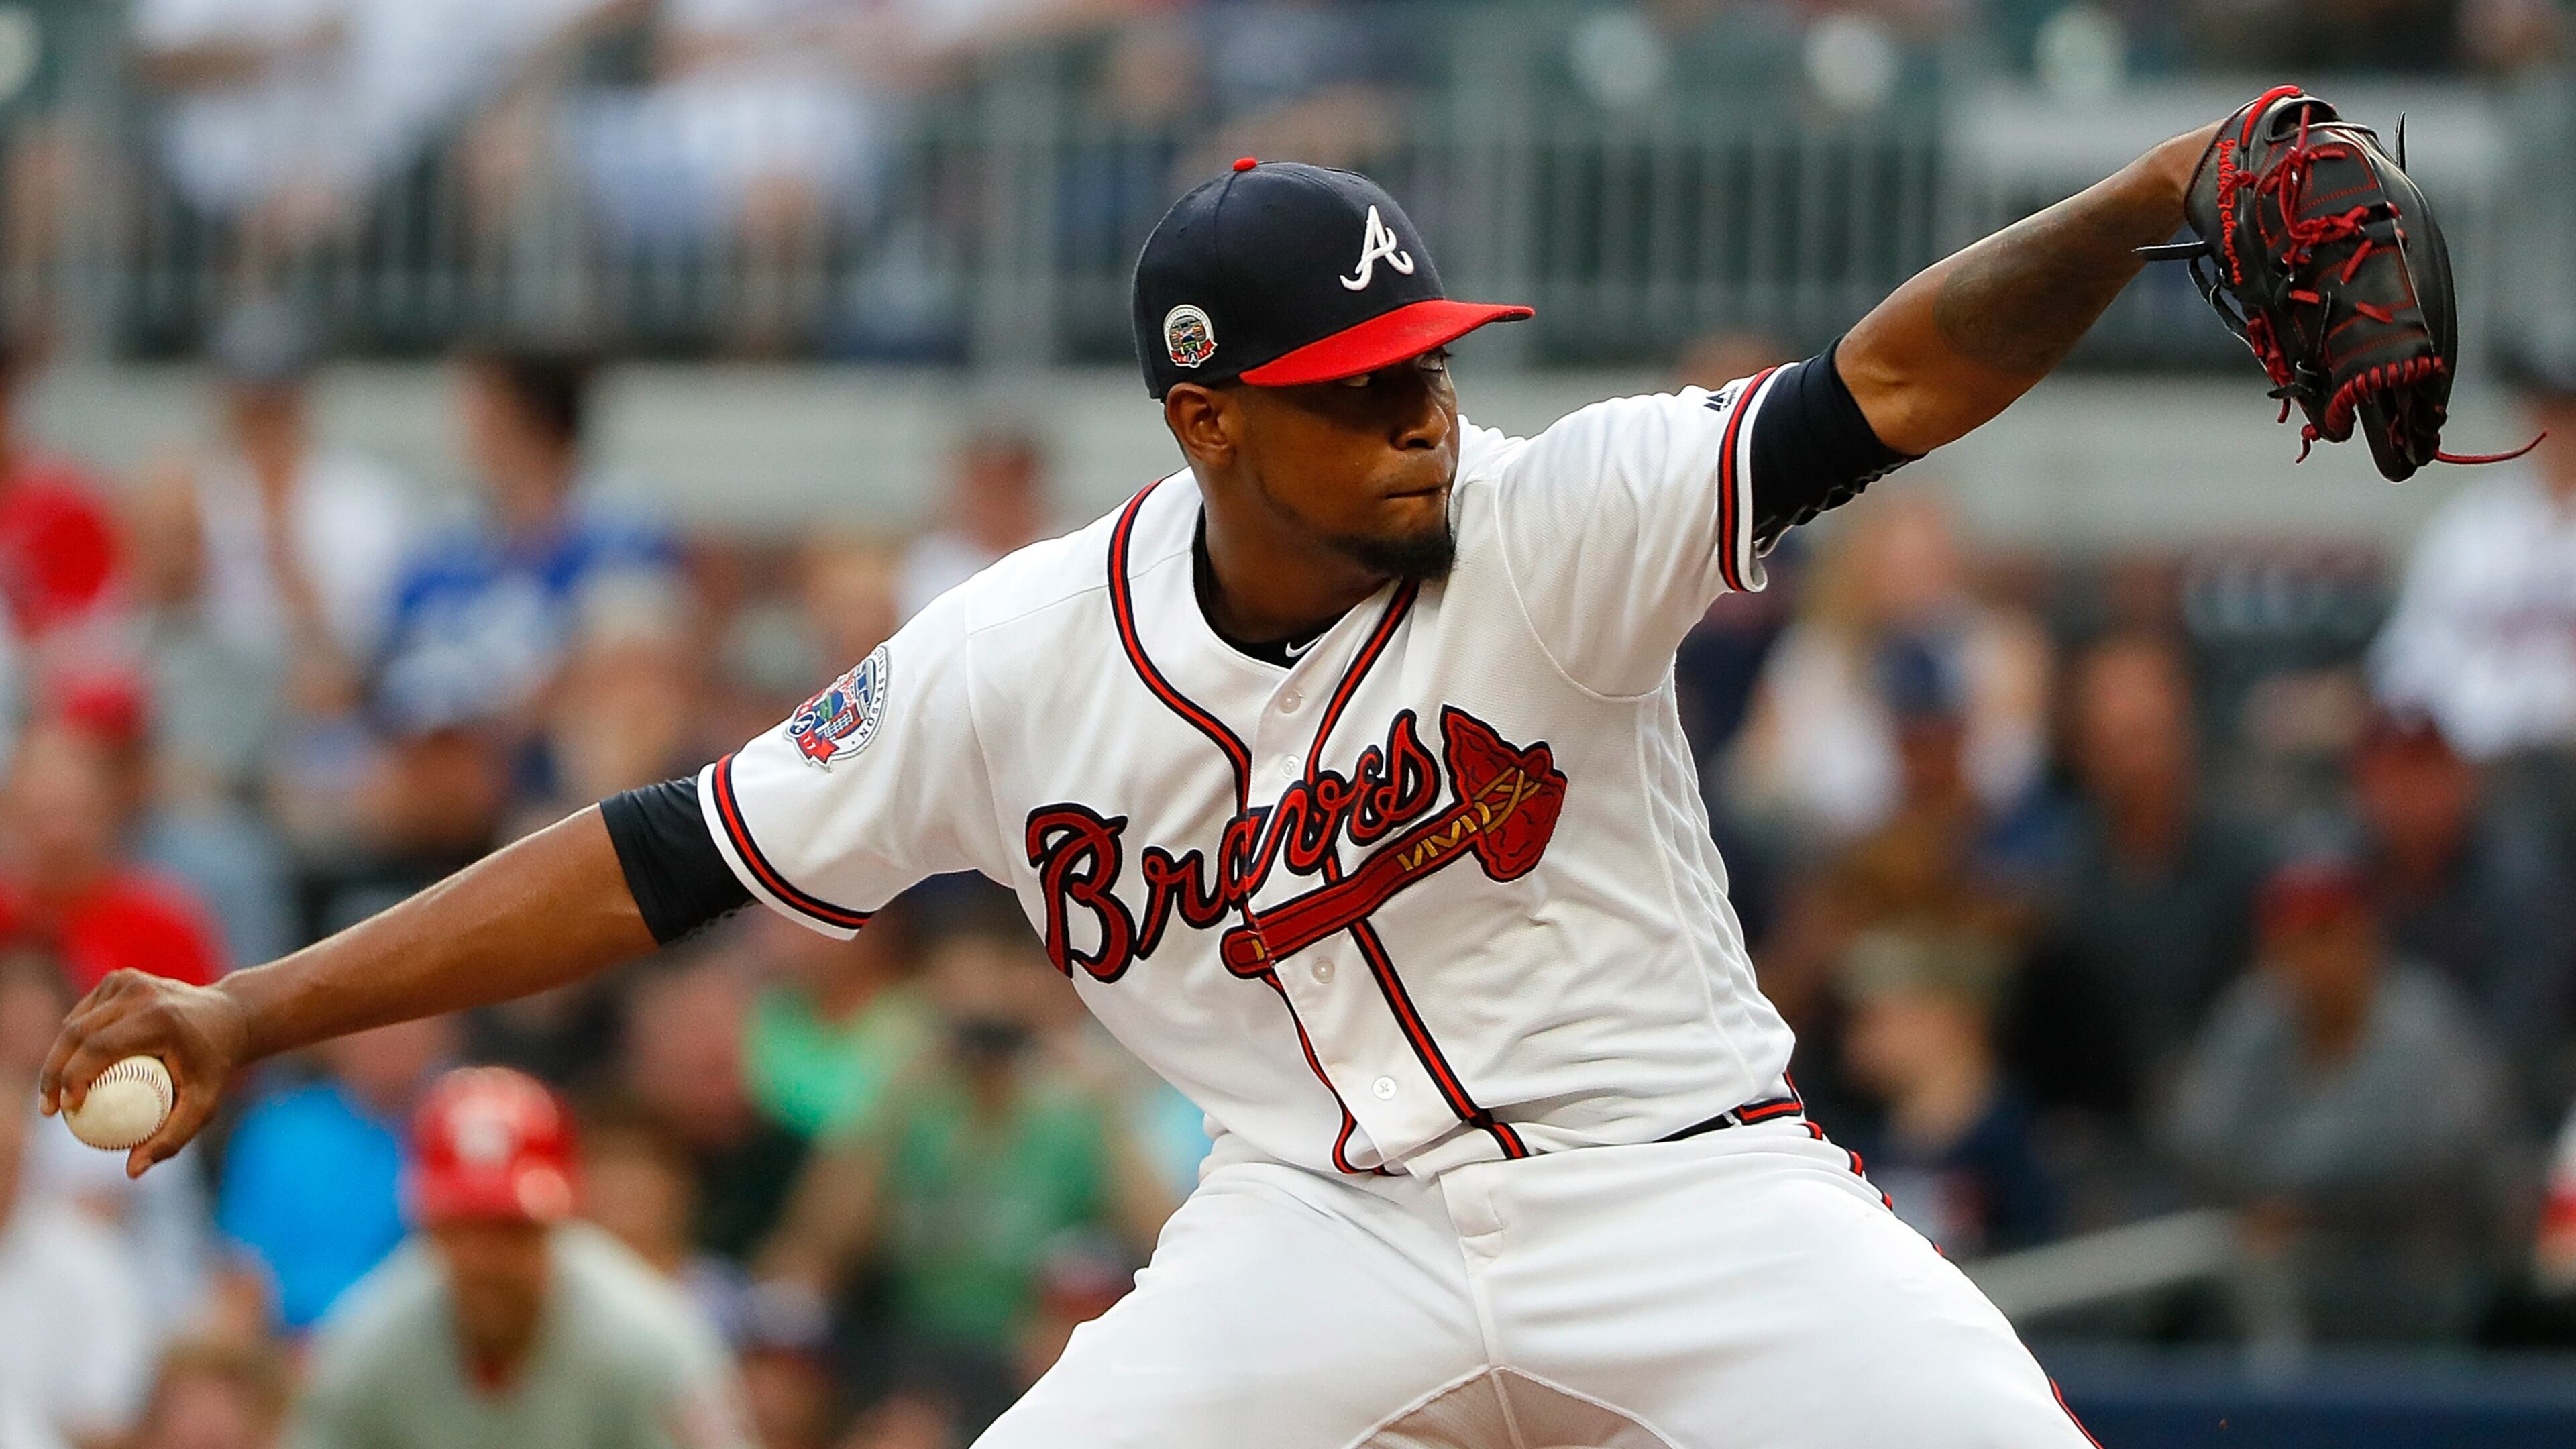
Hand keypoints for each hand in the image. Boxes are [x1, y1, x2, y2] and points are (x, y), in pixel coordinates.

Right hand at [40, 970, 250, 1178]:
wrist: (230, 1017)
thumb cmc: (215, 1067)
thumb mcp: (205, 1105)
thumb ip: (172, 1139)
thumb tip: (132, 1171)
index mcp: (158, 1018)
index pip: (98, 1048)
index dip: (72, 1079)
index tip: (68, 1111)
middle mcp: (140, 993)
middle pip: (77, 1034)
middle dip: (53, 1073)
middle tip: (49, 1109)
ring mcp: (128, 981)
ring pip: (75, 1023)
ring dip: (57, 1058)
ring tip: (53, 1095)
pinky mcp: (121, 978)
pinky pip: (85, 1015)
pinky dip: (73, 1042)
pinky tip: (70, 1071)